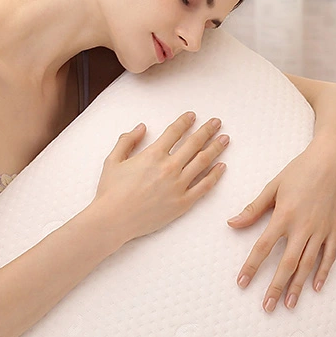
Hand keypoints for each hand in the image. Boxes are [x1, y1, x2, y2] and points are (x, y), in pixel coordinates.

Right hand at [94, 112, 229, 243]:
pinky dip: (215, 175)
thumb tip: (141, 127)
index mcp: (153, 154)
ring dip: (216, 148)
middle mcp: (169, 167)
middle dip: (207, 130)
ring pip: (203, 162)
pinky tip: (222, 167)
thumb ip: (127, 140)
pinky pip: (204, 186)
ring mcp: (178, 185)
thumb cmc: (110, 192)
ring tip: (225, 139)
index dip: (185, 121)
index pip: (175, 132)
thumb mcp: (113, 160)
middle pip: (194, 143)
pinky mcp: (182, 203)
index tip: (193, 116)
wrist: (113, 220)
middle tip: (217, 122)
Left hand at [226, 138, 335, 310]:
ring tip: (289, 304)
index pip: (263, 247)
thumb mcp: (273, 186)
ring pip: (308, 264)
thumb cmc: (300, 170)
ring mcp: (321, 229)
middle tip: (267, 307)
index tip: (242, 283)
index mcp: (284, 215)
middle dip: (275, 287)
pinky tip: (316, 288)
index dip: (251, 267)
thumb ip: (253, 209)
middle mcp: (303, 226)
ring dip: (298, 286)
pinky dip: (324, 273)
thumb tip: (231, 224)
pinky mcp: (335, 229)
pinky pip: (330, 255)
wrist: (333, 159)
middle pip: (287, 263)